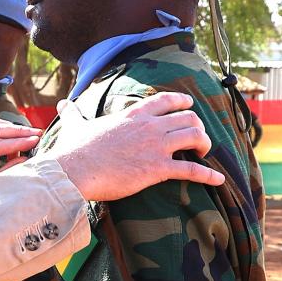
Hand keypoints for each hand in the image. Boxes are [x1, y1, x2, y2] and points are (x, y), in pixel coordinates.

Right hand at [40, 93, 224, 200]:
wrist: (75, 171)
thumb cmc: (75, 151)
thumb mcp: (76, 127)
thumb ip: (74, 115)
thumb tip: (62, 105)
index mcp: (133, 116)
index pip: (165, 100)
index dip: (182, 101)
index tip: (189, 105)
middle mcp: (149, 127)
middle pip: (188, 117)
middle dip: (198, 126)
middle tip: (197, 139)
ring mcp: (155, 147)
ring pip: (195, 136)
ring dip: (205, 144)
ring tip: (205, 154)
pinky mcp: (157, 169)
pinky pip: (191, 169)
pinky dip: (209, 175)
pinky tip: (218, 179)